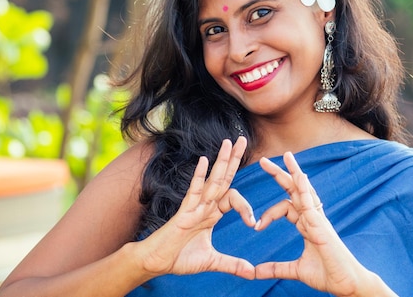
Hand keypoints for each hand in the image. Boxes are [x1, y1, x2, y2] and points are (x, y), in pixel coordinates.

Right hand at [136, 136, 256, 280]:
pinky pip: (193, 192)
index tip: (255, 223)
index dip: (246, 208)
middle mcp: (205, 205)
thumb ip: (232, 264)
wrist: (157, 263)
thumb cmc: (180, 258)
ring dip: (221, 161)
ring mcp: (194, 206)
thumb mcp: (212, 261)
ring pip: (211, 180)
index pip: (233, 198)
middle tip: (243, 138)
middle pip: (223, 178)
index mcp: (212, 213)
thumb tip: (252, 273)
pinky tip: (204, 161)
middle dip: (233, 159)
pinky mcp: (184, 212)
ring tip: (229, 142)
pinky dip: (198, 176)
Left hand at [254, 152, 385, 296]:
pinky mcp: (321, 225)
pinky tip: (299, 176)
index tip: (256, 227)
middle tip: (264, 160)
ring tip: (287, 155)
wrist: (346, 284)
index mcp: (306, 224)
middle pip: (294, 190)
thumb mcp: (296, 270)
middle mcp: (312, 217)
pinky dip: (305, 188)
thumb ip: (276, 268)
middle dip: (280, 174)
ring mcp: (318, 219)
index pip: (285, 206)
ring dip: (295, 172)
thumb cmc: (327, 274)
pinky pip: (312, 202)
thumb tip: (256, 272)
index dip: (268, 214)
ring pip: (304, 190)